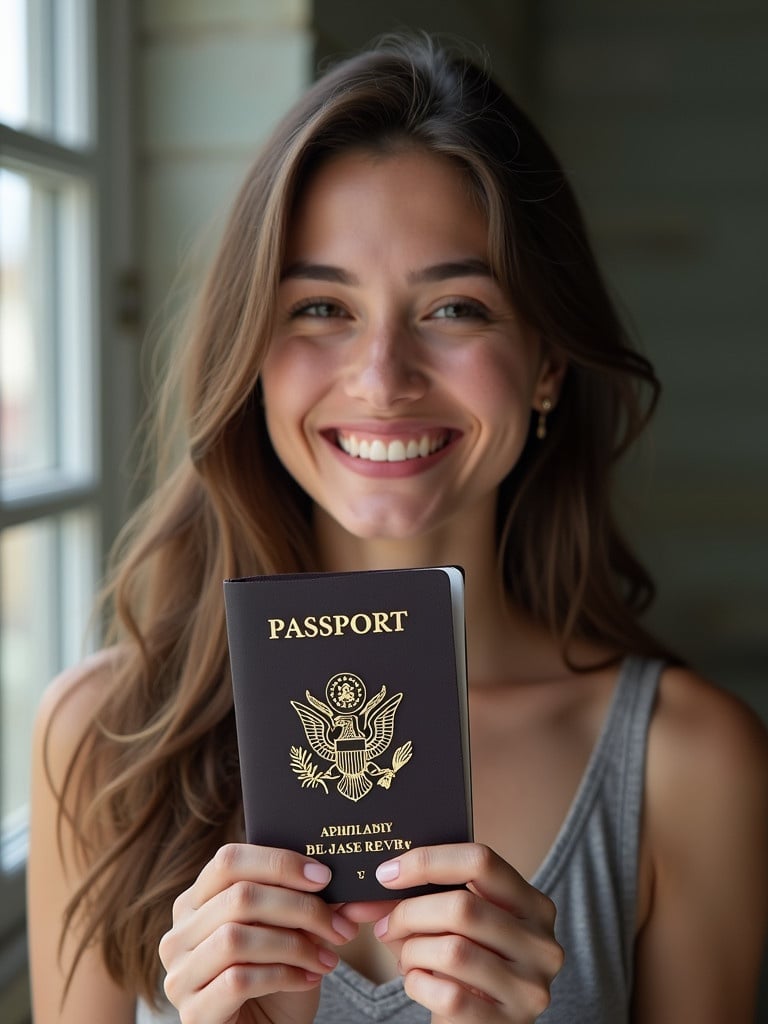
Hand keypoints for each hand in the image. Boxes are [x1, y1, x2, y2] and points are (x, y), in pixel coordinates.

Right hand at [159, 843, 357, 1023]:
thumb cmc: (276, 979)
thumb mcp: (291, 931)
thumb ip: (305, 901)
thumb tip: (335, 878)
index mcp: (197, 902)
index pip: (228, 861)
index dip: (278, 862)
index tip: (323, 877)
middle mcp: (179, 934)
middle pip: (239, 898)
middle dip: (299, 908)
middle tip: (339, 926)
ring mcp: (180, 974)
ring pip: (236, 938)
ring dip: (294, 945)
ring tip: (327, 957)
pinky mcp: (193, 1012)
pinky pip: (238, 980)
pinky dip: (283, 975)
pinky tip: (309, 979)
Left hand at [344, 843, 562, 1022]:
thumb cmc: (468, 964)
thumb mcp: (463, 925)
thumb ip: (431, 896)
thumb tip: (383, 877)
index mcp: (534, 905)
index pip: (481, 861)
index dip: (428, 861)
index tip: (387, 873)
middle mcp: (541, 943)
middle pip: (462, 907)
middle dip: (410, 913)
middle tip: (387, 926)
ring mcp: (529, 986)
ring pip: (453, 951)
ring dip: (413, 952)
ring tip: (405, 957)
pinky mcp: (509, 1023)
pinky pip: (448, 995)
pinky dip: (418, 985)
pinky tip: (417, 983)